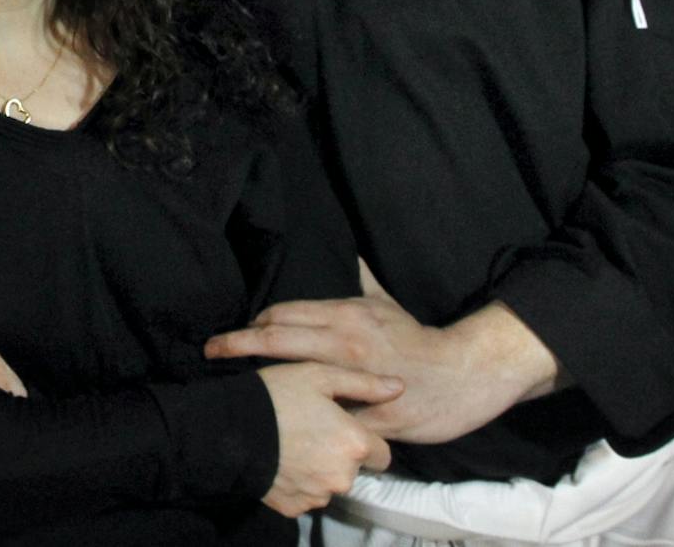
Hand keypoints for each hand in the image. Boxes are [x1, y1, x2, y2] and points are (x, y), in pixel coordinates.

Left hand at [209, 297, 557, 444]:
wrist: (464, 372)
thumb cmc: (418, 340)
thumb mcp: (388, 304)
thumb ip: (365, 279)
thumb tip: (353, 252)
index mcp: (344, 316)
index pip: (283, 316)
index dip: (254, 325)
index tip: (234, 333)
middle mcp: (344, 343)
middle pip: (276, 340)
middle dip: (237, 344)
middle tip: (209, 350)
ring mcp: (356, 379)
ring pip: (295, 379)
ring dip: (265, 383)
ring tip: (238, 387)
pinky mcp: (370, 414)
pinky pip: (328, 417)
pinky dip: (305, 417)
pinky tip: (284, 421)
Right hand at [256, 362, 399, 516]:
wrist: (226, 429)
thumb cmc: (275, 396)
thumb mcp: (317, 376)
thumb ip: (362, 383)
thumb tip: (399, 387)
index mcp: (355, 443)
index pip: (382, 454)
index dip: (363, 440)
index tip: (340, 427)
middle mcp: (343, 476)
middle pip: (354, 469)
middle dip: (339, 454)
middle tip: (310, 430)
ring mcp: (319, 495)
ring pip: (330, 484)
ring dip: (319, 469)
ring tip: (291, 443)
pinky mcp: (295, 508)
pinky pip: (306, 496)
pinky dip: (297, 482)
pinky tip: (280, 460)